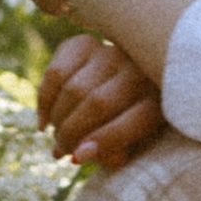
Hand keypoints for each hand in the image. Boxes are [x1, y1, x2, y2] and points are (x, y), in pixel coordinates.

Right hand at [38, 31, 163, 168]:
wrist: (120, 86)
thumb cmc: (125, 127)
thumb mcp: (128, 146)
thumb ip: (110, 154)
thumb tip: (80, 154)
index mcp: (156, 101)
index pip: (132, 120)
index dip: (103, 141)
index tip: (79, 157)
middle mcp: (136, 71)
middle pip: (97, 104)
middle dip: (71, 133)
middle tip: (61, 151)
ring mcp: (110, 53)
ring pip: (73, 89)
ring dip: (57, 120)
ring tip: (56, 138)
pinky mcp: (84, 44)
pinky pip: (55, 73)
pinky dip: (44, 101)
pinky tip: (44, 121)